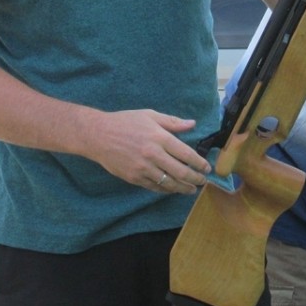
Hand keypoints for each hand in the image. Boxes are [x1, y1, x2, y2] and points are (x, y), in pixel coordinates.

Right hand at [87, 109, 211, 193]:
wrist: (98, 135)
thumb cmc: (125, 122)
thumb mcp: (149, 115)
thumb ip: (172, 122)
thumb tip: (192, 124)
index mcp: (159, 137)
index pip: (186, 154)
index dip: (199, 163)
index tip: (206, 168)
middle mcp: (154, 155)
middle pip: (181, 172)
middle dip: (195, 179)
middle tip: (203, 182)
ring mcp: (143, 168)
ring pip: (169, 183)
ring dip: (183, 188)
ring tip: (191, 189)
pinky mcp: (134, 178)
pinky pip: (155, 187)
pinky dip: (166, 190)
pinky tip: (173, 189)